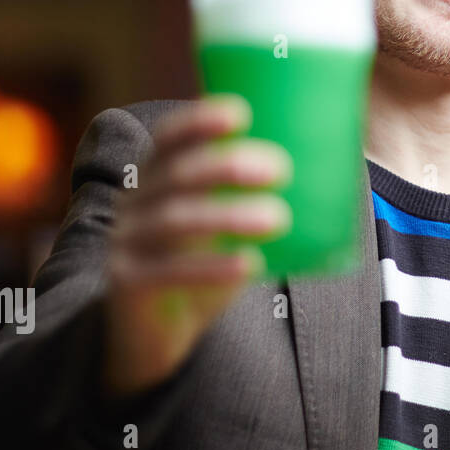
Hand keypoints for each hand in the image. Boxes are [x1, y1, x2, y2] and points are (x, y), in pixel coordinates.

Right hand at [102, 95, 291, 397]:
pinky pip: (169, 272)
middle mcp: (135, 204)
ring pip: (175, 220)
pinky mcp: (127, 285)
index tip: (242, 113)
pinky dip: (212, 266)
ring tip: (278, 217)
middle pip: (177, 175)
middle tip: (280, 169)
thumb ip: (245, 203)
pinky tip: (250, 264)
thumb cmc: (196, 269)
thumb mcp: (217, 231)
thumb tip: (322, 179)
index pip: (169, 139)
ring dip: (229, 215)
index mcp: (156, 180)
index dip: (199, 121)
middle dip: (228, 165)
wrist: (148, 336)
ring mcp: (126, 243)